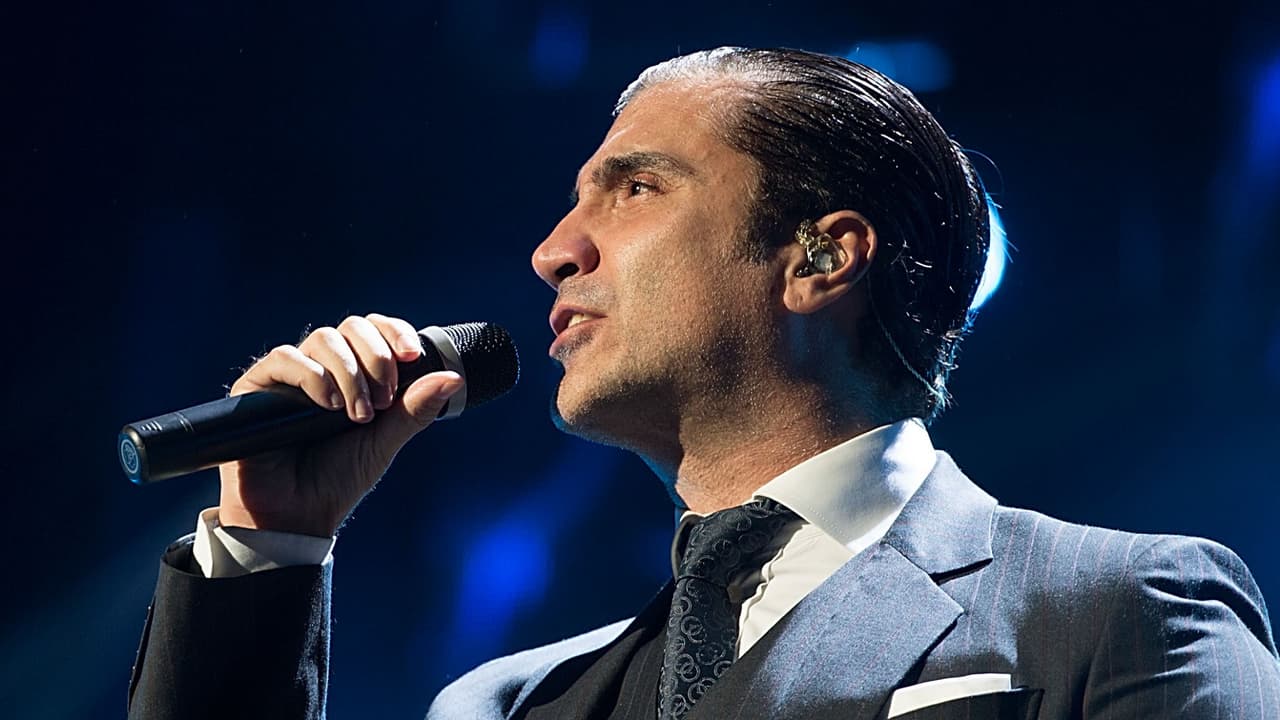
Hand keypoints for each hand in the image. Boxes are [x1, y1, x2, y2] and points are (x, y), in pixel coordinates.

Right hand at [216, 313, 463, 536]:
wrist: (297, 515)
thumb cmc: (339, 478)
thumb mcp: (385, 441)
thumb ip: (414, 409)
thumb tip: (454, 377)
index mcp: (355, 373)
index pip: (375, 331)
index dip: (395, 333)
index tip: (413, 355)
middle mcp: (323, 367)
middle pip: (351, 328)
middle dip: (376, 357)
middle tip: (383, 400)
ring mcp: (290, 375)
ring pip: (323, 339)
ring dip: (349, 372)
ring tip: (357, 413)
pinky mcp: (257, 387)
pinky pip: (285, 358)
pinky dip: (312, 375)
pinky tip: (326, 405)